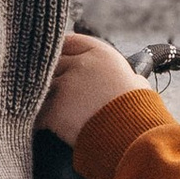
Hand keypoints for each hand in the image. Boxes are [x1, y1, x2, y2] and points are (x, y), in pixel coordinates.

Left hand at [41, 27, 143, 154]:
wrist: (132, 136)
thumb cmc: (140, 113)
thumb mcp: (139, 86)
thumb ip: (129, 78)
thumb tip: (134, 81)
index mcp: (102, 54)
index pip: (71, 42)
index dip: (63, 51)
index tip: (58, 58)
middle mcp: (80, 65)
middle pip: (53, 64)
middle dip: (52, 76)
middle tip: (53, 89)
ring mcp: (64, 86)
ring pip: (42, 87)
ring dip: (43, 97)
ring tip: (46, 109)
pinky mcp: (53, 109)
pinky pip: (39, 113)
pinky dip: (40, 121)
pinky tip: (45, 128)